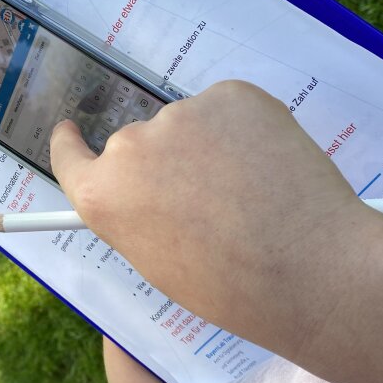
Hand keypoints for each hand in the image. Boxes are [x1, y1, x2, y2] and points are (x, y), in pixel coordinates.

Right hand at [49, 80, 382, 359]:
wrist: (313, 271)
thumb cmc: (238, 288)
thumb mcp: (161, 264)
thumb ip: (138, 215)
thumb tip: (154, 189)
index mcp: (103, 196)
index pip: (69, 155)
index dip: (70, 142)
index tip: (71, 129)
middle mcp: (130, 148)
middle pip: (141, 144)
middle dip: (169, 164)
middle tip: (213, 203)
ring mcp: (181, 115)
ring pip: (191, 126)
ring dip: (212, 147)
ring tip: (254, 194)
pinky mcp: (231, 94)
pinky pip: (229, 109)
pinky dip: (246, 130)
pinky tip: (271, 168)